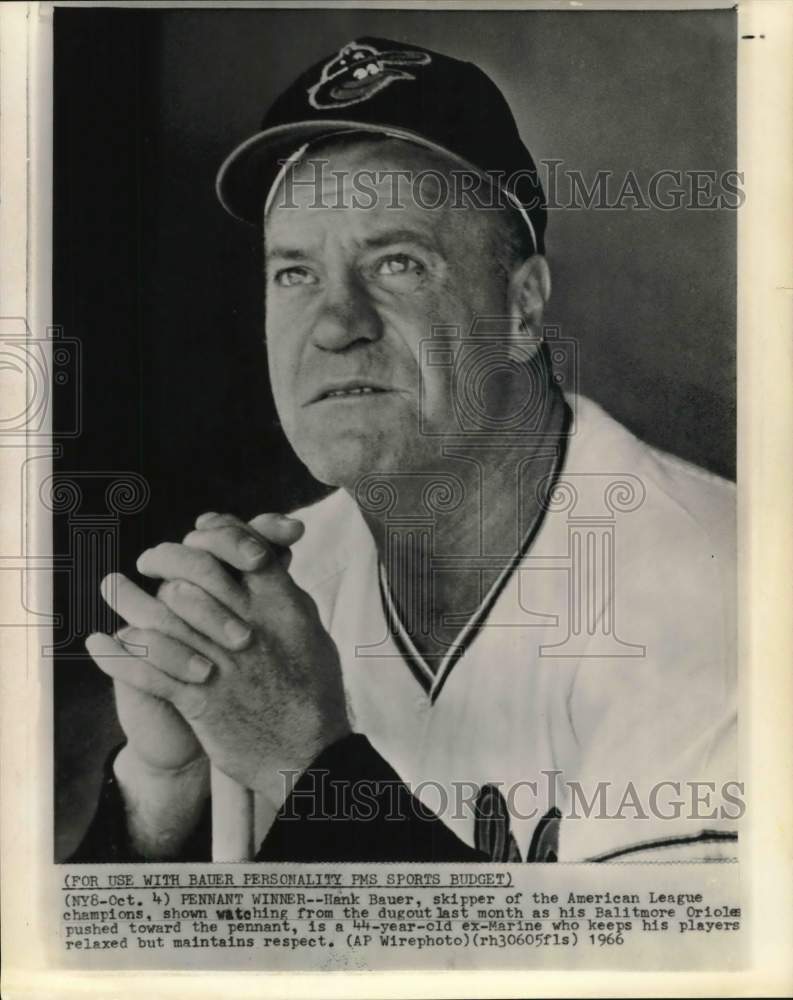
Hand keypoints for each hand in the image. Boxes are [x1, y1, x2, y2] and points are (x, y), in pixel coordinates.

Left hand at [89, 512, 350, 801]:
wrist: (308, 754)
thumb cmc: (313, 693)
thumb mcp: (310, 633)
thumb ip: (283, 596)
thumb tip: (267, 561)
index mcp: (281, 607)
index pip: (245, 548)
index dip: (216, 534)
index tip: (195, 534)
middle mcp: (249, 627)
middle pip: (196, 573)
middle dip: (166, 558)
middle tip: (148, 560)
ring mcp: (222, 663)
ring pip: (164, 616)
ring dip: (129, 598)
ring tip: (111, 586)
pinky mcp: (200, 699)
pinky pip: (148, 671)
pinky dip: (119, 656)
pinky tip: (98, 644)